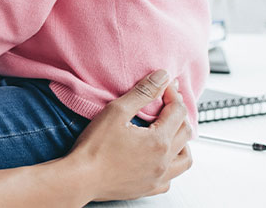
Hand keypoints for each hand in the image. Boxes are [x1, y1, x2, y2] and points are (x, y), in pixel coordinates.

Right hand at [66, 70, 192, 201]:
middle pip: (185, 132)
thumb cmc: (94, 148)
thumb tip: (162, 77)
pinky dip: (171, 166)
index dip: (172, 94)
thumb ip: (142, 92)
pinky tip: (161, 159)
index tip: (164, 86)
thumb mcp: (116, 111)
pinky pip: (170, 179)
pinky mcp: (148, 188)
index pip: (178, 111)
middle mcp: (163, 161)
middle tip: (168, 103)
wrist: (80, 179)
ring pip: (185, 159)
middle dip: (179, 114)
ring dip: (183, 142)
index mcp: (159, 141)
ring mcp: (158, 177)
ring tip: (171, 132)